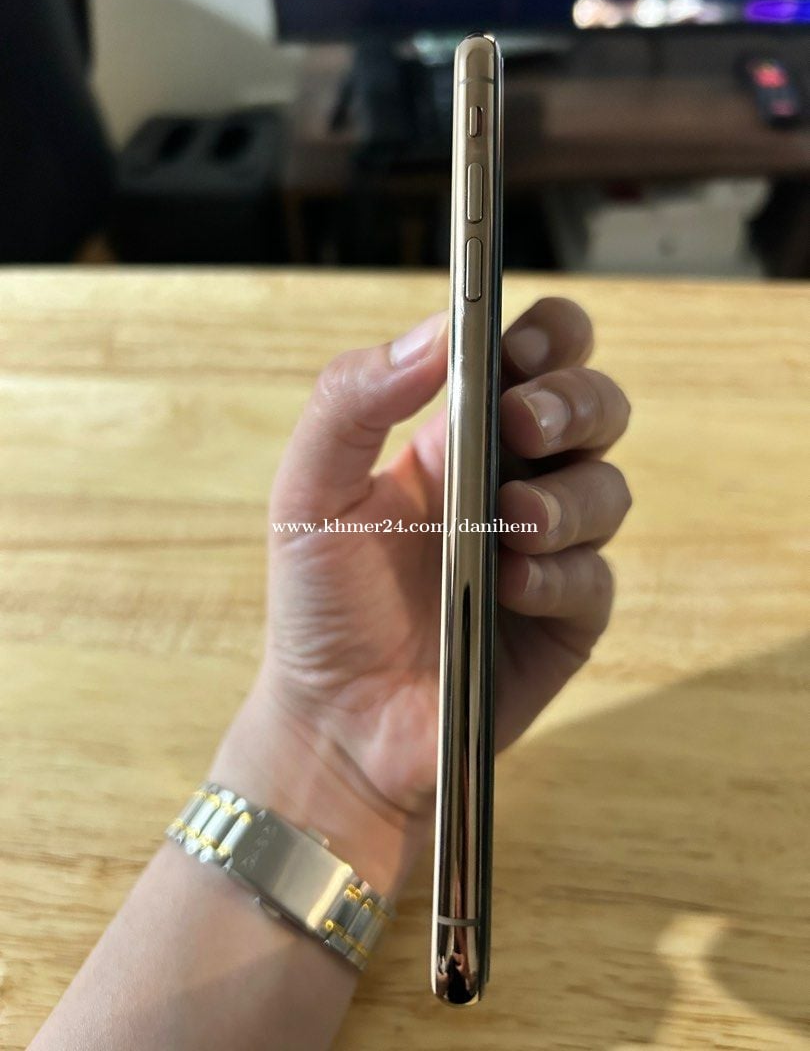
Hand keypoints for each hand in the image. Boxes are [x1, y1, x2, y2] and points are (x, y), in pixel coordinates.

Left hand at [212, 298, 630, 894]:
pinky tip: (510, 590)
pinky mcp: (566, 618)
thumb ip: (352, 401)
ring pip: (608, 489)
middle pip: (593, 410)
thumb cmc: (319, 605)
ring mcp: (545, 552)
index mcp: (457, 442)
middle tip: (525, 429)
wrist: (336, 722)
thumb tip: (436, 332)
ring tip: (510, 525)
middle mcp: (512, 485)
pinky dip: (560, 576)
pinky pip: (596, 577)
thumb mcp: (307, 492)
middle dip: (575, 404)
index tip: (525, 347)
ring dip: (569, 497)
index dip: (549, 337)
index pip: (533, 359)